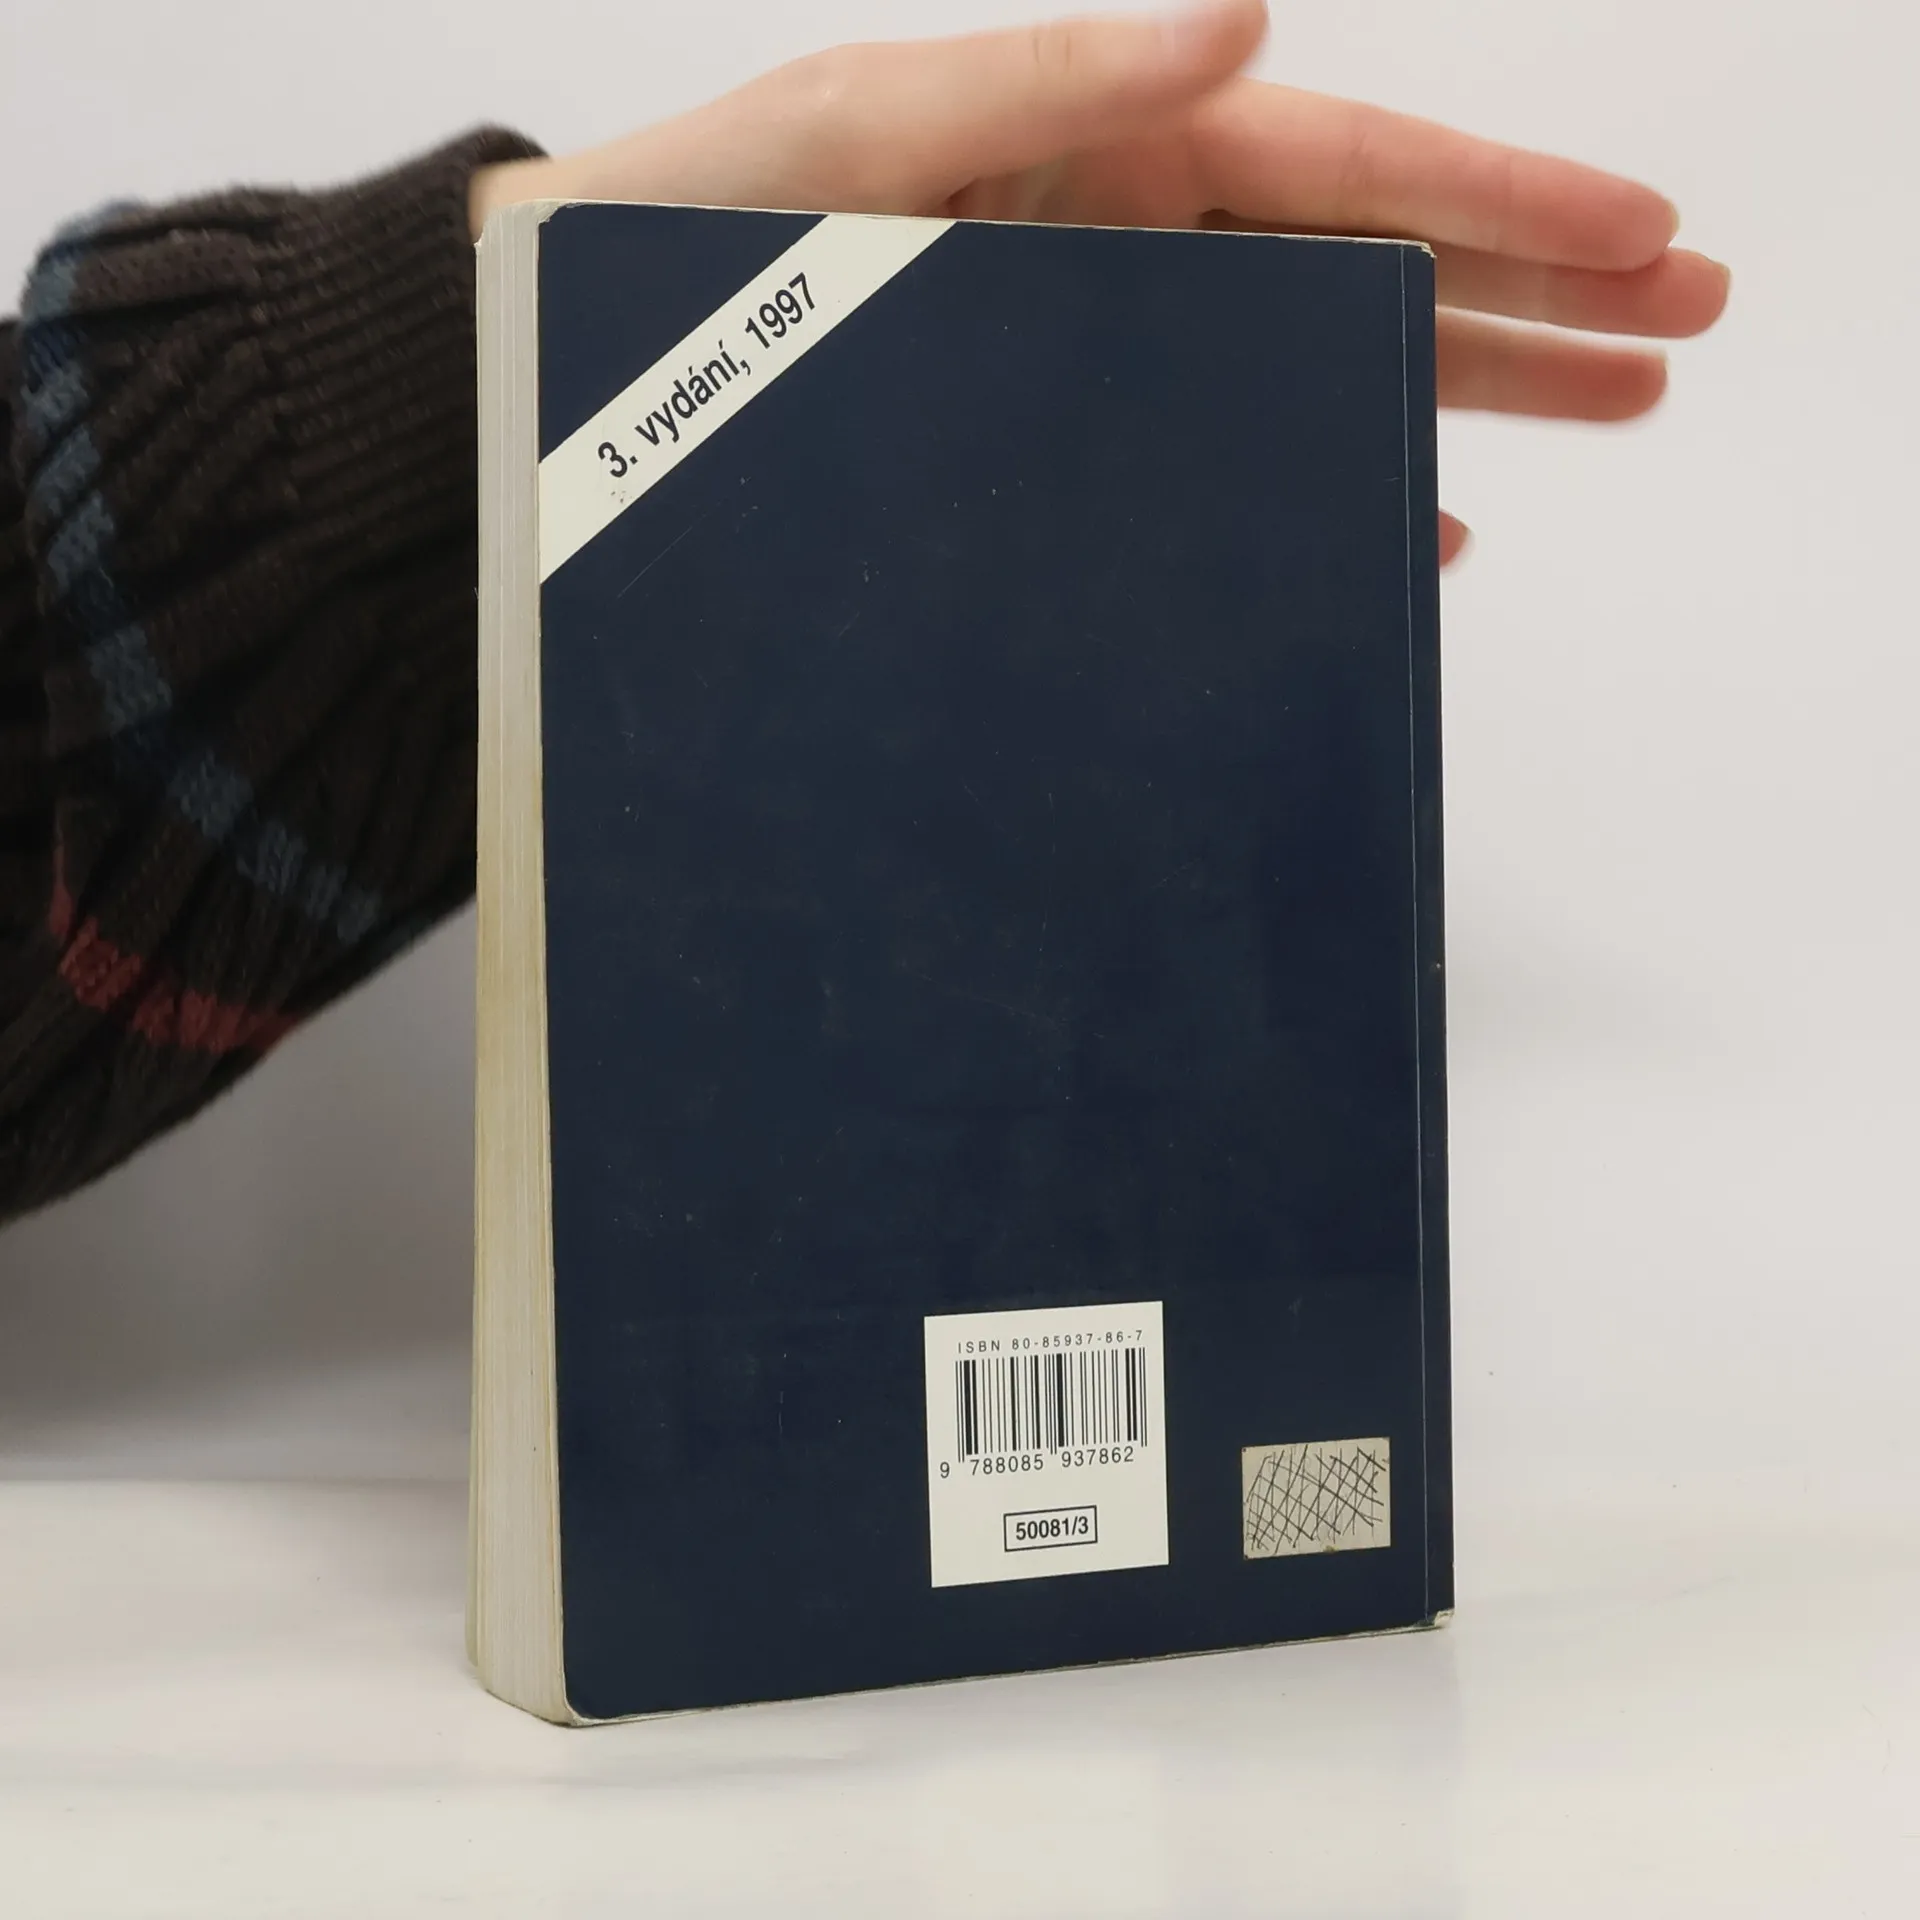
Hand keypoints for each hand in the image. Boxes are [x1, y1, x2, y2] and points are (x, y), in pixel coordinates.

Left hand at [472, 0, 1728, 564]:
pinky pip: (1218, 458)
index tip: (1648, 240)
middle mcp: (1116, 248)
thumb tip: (1248, 17)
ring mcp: (1092, 357)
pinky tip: (1413, 515)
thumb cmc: (687, 241)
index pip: (1345, 163)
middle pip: (1366, 259)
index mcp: (1097, 149)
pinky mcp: (1049, 455)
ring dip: (1467, 385)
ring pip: (1314, 359)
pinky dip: (1320, 481)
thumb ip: (1046, 79)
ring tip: (1613, 407)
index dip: (1505, 199)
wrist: (562, 382)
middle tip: (1689, 325)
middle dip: (1532, 290)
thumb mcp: (856, 132)